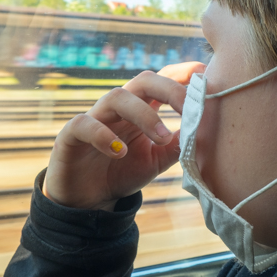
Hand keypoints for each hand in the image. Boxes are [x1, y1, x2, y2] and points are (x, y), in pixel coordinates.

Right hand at [43, 61, 206, 210]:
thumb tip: (205, 129)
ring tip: (160, 137)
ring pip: (117, 96)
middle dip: (169, 88)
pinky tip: (119, 152)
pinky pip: (84, 124)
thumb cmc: (122, 171)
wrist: (88, 201)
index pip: (162, 80)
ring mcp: (94, 117)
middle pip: (143, 80)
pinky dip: (103, 135)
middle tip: (189, 108)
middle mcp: (118, 107)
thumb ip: (178, 144)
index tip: (206, 80)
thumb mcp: (157, 160)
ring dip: (143, 114)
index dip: (183, 75)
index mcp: (141, 108)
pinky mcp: (70, 135)